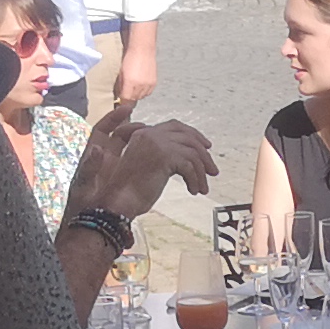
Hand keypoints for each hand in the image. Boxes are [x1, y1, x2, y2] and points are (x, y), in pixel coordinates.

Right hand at [67, 106, 215, 222]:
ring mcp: (156, 143)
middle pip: (187, 136)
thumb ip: (162, 156)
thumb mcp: (147, 166)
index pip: (175, 126)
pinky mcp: (163, 156)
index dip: (193, 135)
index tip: (206, 147)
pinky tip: (193, 191)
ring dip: (201, 171)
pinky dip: (195, 179)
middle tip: (212, 170)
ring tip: (203, 187)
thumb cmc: (129, 191)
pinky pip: (189, 166)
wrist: (117, 202)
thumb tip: (185, 157)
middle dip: (203, 152)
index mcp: (144, 133)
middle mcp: (150, 134)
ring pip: (191, 152)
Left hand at [112, 23, 160, 111]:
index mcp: (130, 83)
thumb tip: (120, 96)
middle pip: (134, 100)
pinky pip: (148, 92)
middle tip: (126, 94)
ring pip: (141, 97)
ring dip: (137, 95)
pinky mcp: (154, 83)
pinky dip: (144, 91)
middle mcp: (140, 86)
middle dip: (129, 99)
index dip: (122, 103)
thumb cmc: (129, 58)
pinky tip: (141, 84)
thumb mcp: (121, 73)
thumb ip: (120, 86)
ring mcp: (148, 85)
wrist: (143, 49)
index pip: (125, 100)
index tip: (120, 102)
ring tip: (134, 88)